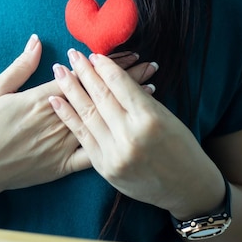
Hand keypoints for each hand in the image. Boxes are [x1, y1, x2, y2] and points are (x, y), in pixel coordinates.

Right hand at [0, 38, 159, 216]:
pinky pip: (90, 155)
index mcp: (40, 98)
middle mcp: (56, 119)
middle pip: (97, 95)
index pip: (81, 76)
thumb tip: (37, 41)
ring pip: (100, 120)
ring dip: (125, 105)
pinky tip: (131, 132)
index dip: (106, 65)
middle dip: (125, 79)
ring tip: (150, 91)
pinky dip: (112, 141)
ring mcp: (60, 144)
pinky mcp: (60, 166)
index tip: (128, 54)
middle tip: (150, 66)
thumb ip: (20, 66)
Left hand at [49, 50, 224, 219]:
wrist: (186, 187)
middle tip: (71, 53)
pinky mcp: (104, 167)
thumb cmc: (180, 146)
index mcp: (149, 118)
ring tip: (59, 71)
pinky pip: (81, 136)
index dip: (104, 66)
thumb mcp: (166, 116)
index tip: (93, 54)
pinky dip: (67, 116)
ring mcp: (115, 153)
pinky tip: (55, 100)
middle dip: (83, 72)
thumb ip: (139, 97)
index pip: (119, 84)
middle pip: (100, 96)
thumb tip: (111, 72)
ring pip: (87, 113)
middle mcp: (130, 135)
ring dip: (70, 89)